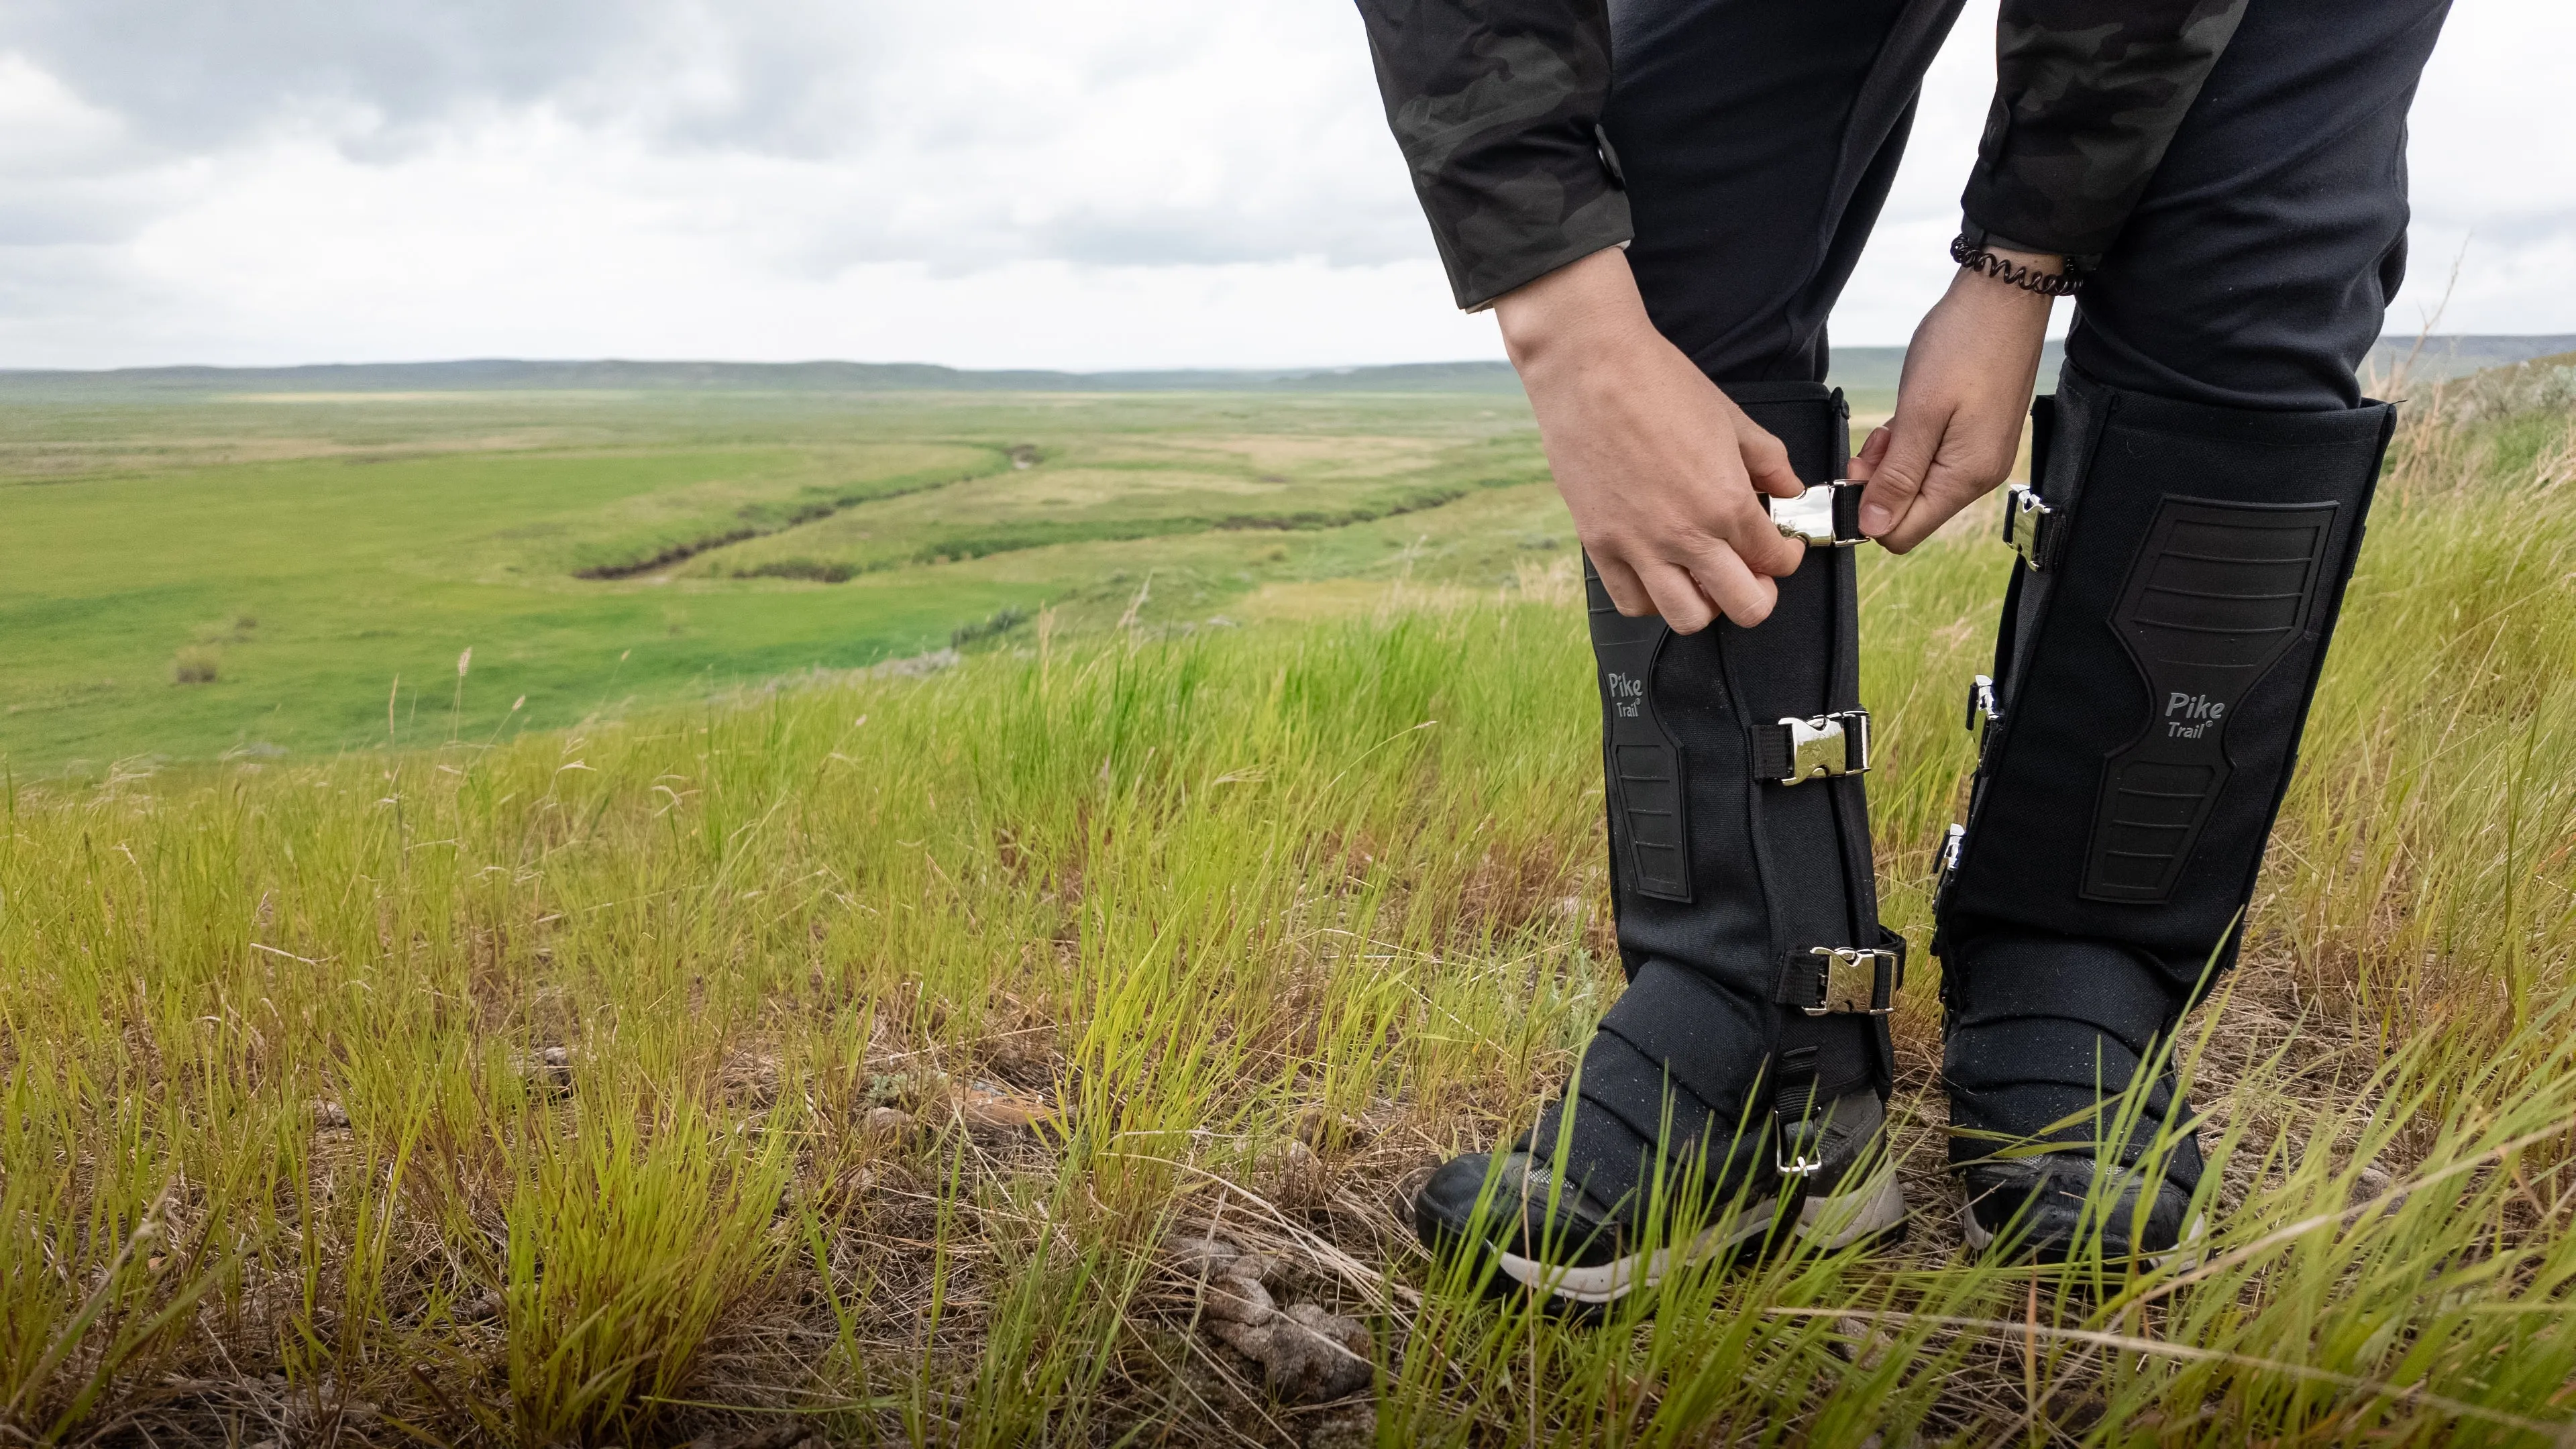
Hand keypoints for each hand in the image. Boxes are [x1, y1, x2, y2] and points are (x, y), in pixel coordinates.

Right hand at [1494, 249, 1808, 631]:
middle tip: (1753, 573)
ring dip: (1706, 604)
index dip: (1787, 556)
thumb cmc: (1658, 383)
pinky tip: (1659, 573)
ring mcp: (1639, 545)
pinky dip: (1653, 599)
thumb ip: (1768, 460)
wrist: (1589, 367)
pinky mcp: (1599, 544)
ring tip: (1704, 578)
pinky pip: (1632, 601)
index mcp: (1727, 502)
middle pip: (1745, 607)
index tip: (1781, 547)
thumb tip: (1790, 487)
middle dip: (1759, 594)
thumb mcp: (1731, 416)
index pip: (1775, 559)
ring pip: (1688, 618)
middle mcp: (1686, 534)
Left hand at [1852, 250, 2059, 553]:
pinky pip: (1931, 460)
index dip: (1869, 511)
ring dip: (1892, 460)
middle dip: (1880, 482)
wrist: (2005, 296)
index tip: (1853, 472)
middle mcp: (1978, 476)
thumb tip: (1874, 526)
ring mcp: (1979, 457)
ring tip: (1894, 422)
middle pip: (1910, 510)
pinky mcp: (1976, 438)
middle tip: (1874, 438)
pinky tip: (1909, 416)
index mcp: (1965, 477)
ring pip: (1917, 484)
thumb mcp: (1919, 412)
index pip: (1903, 533)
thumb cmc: (1964, 344)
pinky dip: (1910, 445)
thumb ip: (1896, 474)